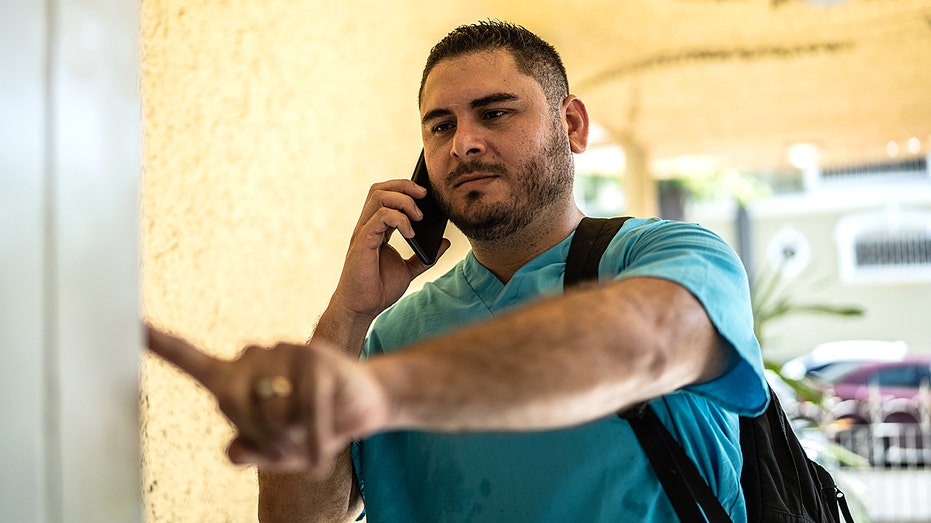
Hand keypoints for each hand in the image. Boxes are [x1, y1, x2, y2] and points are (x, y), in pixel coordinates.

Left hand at [146, 326, 389, 475]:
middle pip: (232, 404)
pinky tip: (321, 459)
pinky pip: (306, 413)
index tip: (132, 325)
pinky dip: (314, 444)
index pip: (192, 360)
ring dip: (291, 440)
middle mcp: (259, 355)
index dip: (161, 345)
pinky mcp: (318, 361)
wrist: (365, 407)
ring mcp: (289, 351)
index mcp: (239, 375)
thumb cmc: (313, 426)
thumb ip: (252, 451)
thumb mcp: (278, 451)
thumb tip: (233, 449)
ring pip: (270, 410)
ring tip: (311, 437)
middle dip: (259, 436)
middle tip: (287, 447)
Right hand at [331, 180, 449, 318]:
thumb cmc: (379, 289)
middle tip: (424, 194)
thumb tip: (443, 242)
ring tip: (419, 216)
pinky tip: (411, 233)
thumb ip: (424, 256)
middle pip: (380, 189)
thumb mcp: (409, 270)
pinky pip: (380, 217)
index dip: (405, 188)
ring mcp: (363, 232)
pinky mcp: (362, 242)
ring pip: (378, 196)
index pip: (386, 195)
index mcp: (376, 229)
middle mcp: (367, 226)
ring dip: (403, 200)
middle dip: (404, 185)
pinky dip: (399, 219)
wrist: (362, 308)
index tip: (426, 194)